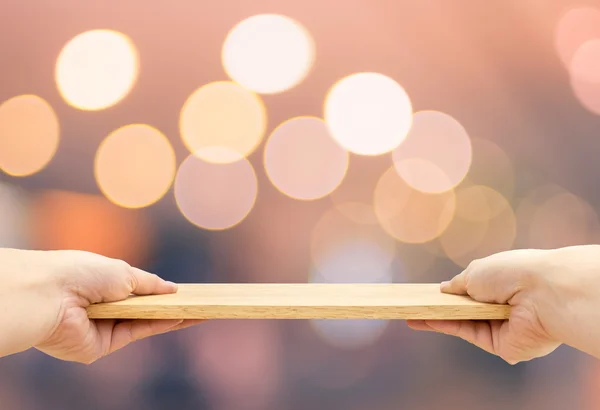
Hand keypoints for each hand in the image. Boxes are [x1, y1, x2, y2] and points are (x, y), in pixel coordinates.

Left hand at [0, 248, 201, 363]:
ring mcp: (103, 328)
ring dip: (172, 316)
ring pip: (144, 322)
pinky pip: (137, 333)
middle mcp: (103, 307)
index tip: (183, 292)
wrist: (50, 295)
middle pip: (143, 309)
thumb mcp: (124, 272)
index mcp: (102, 284)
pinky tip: (183, 317)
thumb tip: (174, 288)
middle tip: (199, 302)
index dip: (159, 291)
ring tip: (201, 310)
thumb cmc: (83, 273)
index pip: (136, 290)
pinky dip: (160, 326)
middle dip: (170, 305)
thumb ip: (150, 283)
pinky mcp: (102, 346)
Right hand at [407, 246, 599, 363]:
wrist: (542, 294)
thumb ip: (458, 284)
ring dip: (435, 317)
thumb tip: (442, 289)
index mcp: (500, 284)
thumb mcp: (477, 272)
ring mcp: (498, 327)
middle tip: (412, 305)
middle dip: (439, 307)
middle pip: (463, 309)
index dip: (449, 293)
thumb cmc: (512, 273)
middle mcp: (499, 307)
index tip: (428, 293)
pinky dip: (444, 326)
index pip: (470, 291)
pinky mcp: (497, 345)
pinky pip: (465, 333)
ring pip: (461, 323)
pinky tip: (422, 319)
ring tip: (408, 312)